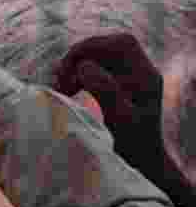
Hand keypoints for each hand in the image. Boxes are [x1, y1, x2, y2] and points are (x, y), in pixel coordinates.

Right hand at [54, 34, 166, 173]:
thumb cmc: (132, 146)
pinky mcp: (120, 86)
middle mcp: (141, 72)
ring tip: (61, 87)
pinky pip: (97, 69)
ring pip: (100, 57)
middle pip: (109, 46)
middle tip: (60, 78)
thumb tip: (84, 66)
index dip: (91, 48)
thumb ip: (105, 89)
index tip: (67, 70)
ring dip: (77, 67)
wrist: (141, 163)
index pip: (120, 44)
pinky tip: (68, 90)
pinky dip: (79, 76)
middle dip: (81, 56)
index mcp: (145, 76)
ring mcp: (131, 79)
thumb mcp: (120, 119)